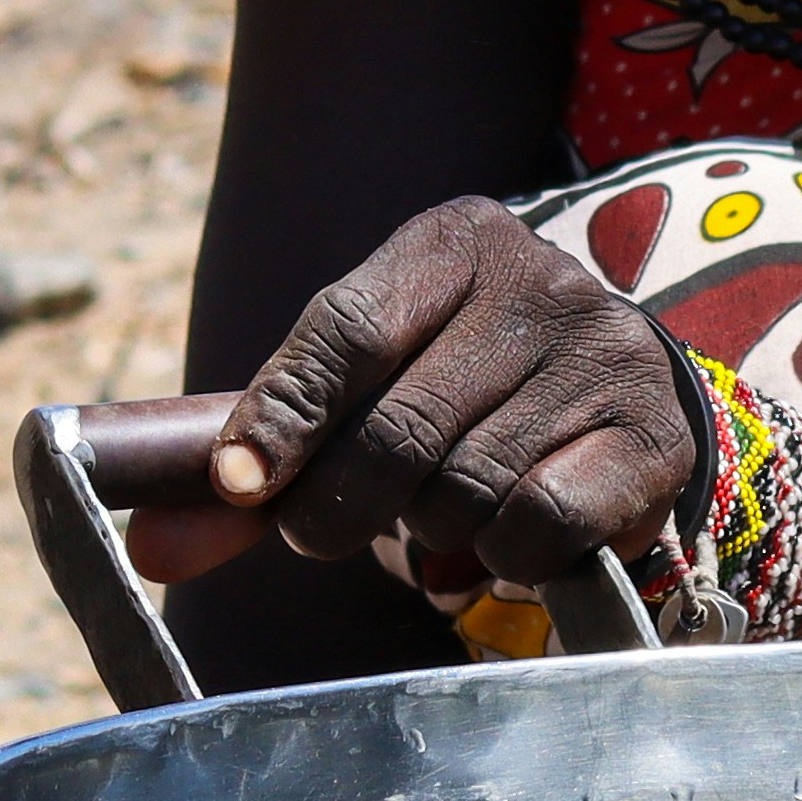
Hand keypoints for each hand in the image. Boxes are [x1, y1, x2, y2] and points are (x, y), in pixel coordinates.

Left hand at [131, 198, 699, 600]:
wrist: (610, 400)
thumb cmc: (452, 395)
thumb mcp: (355, 396)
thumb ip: (257, 463)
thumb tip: (150, 549)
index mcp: (451, 242)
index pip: (346, 328)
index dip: (282, 417)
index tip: (242, 487)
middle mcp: (539, 280)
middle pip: (398, 428)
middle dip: (338, 505)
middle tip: (319, 534)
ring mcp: (605, 354)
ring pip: (464, 490)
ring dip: (428, 533)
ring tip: (439, 515)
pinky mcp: (651, 436)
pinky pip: (538, 525)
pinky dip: (503, 558)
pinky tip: (507, 536)